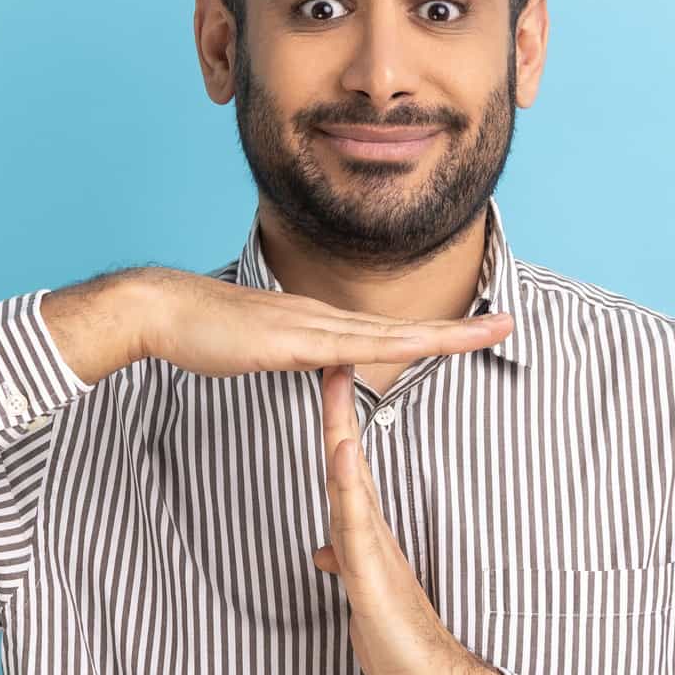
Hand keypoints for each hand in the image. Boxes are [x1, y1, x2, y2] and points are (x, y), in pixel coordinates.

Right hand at [46, 265, 512, 383]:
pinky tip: (420, 347)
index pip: (391, 330)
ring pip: (391, 335)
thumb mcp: (261, 350)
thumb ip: (294, 355)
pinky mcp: (290, 341)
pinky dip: (390, 348)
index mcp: (320, 325)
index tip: (477, 328)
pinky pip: (351, 348)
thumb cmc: (202, 332)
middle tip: (512, 323)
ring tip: (489, 331)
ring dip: (443, 334)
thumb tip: (319, 364)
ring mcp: (311, 327)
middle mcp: (325, 319)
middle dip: (461, 328)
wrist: (162, 309)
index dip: (436, 331)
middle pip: (405, 328)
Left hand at [311, 362, 510, 674]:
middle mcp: (370, 534)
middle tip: (333, 355)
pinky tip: (342, 456)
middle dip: (339, 410)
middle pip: (347, 460)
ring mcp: (374, 552)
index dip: (335, 425)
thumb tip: (326, 549)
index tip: (329, 380)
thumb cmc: (398, 643)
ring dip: (342, 432)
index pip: (344, 469)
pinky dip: (348, 488)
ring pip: (351, 482)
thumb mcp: (361, 598)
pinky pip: (356, 526)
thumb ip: (346, 565)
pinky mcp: (375, 578)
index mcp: (364, 536)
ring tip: (335, 382)